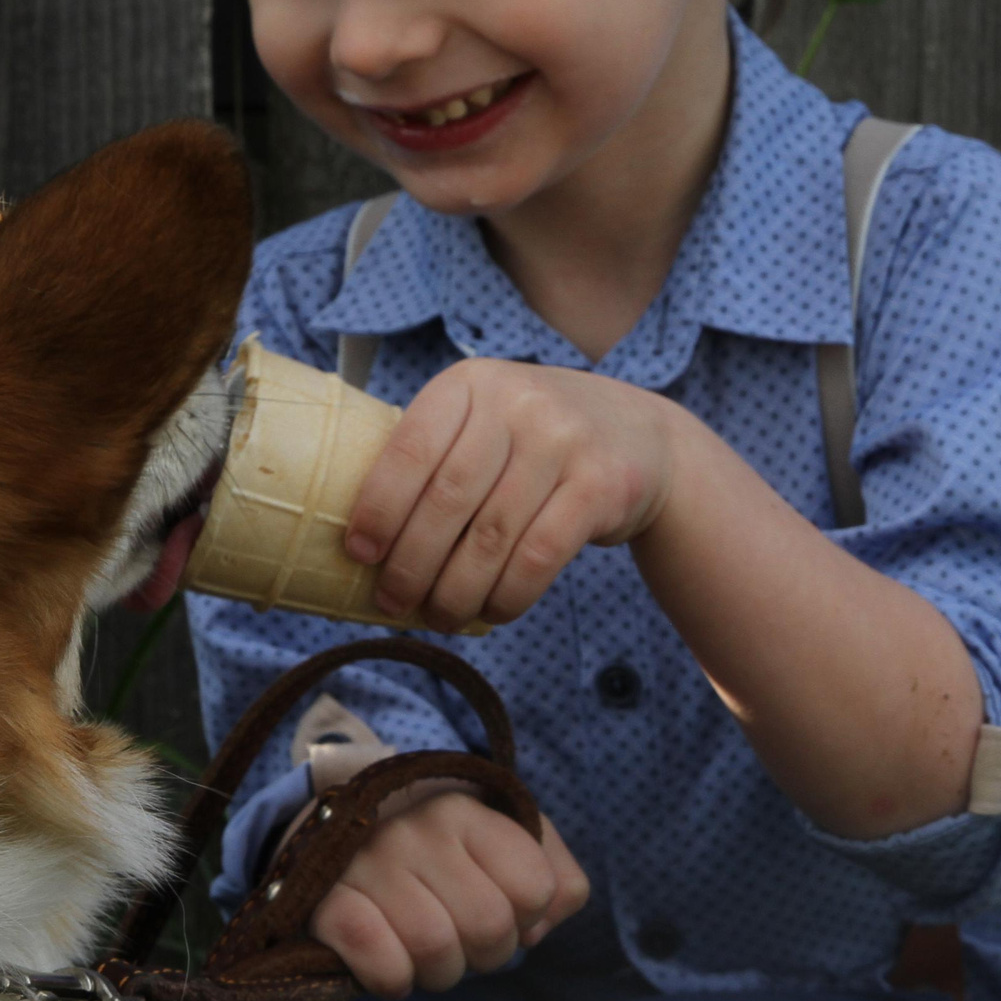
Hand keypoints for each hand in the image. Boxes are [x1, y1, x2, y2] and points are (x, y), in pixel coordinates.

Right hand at [308, 788, 589, 998]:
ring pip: (437, 950)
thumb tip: (539, 929)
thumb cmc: (439, 851)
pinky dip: (395, 980)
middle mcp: (418, 829)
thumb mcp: (504, 840)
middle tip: (462, 937)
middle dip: (486, 953)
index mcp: (466, 811)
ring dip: (440, 972)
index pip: (536, 887)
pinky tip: (392, 962)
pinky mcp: (328, 905)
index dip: (528, 915)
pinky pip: (384, 966)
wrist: (337, 835)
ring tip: (426, 950)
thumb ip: (554, 875)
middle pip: (490, 927)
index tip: (502, 904)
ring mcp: (369, 864)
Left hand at [346, 360, 675, 629]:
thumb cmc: (533, 442)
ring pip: (492, 537)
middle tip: (393, 603)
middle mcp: (518, 402)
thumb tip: (359, 543)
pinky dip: (508, 595)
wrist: (641, 436)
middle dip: (412, 564)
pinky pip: (540, 556)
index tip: (359, 553)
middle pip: (448, 501)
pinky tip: (492, 611)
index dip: (378, 507)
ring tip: (438, 617)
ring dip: (456, 591)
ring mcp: (565, 440)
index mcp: (471, 383)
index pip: (411, 448)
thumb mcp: (484, 420)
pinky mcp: (602, 484)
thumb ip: (434, 456)